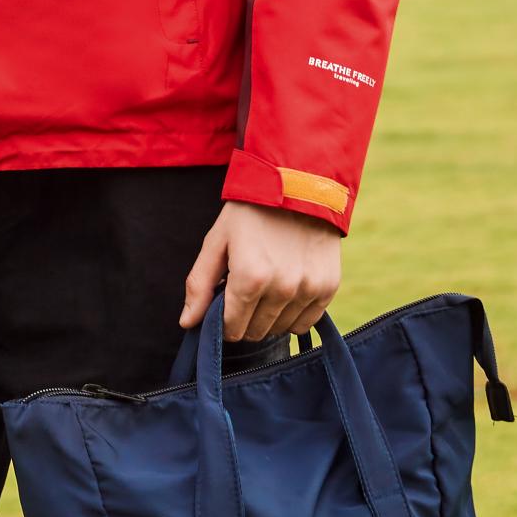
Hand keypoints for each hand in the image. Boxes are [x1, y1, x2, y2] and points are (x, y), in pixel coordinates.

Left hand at [180, 201, 341, 342]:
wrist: (298, 184)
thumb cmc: (250, 212)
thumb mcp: (217, 241)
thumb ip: (199, 285)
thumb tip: (188, 324)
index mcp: (250, 278)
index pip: (231, 329)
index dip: (222, 320)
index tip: (223, 304)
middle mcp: (282, 289)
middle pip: (255, 332)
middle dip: (244, 318)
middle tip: (243, 292)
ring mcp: (308, 289)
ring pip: (280, 330)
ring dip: (269, 317)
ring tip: (266, 287)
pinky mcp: (328, 287)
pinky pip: (306, 323)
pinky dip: (293, 315)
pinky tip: (286, 292)